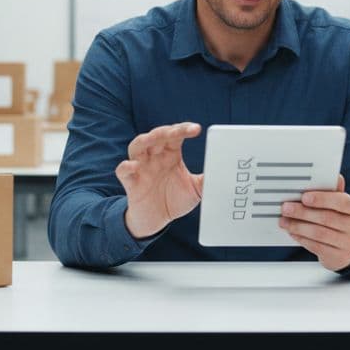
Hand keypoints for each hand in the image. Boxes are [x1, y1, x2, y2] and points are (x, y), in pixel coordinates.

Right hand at [116, 122, 203, 238]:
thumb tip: (225, 172)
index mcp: (170, 155)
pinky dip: (126, 166)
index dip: (183, 129)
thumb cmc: (174, 200)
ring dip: (145, 140)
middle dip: (166, 131)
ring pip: (137, 146)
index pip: (175, 135)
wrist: (156, 221)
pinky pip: (123, 170)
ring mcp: (141, 168)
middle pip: (156, 136)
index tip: (196, 129)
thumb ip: (208, 179)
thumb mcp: (196, 190)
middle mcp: (154, 157)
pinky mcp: (130, 182)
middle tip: (178, 131)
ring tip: (154, 137)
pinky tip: (133, 166)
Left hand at [279, 175, 349, 271]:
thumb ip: (333, 192)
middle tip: (286, 208)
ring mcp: (349, 244)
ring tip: (284, 221)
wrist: (348, 249)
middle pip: (327, 218)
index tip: (304, 197)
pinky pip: (316, 246)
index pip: (342, 201)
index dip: (322, 199)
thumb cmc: (340, 222)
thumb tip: (333, 176)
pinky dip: (301, 238)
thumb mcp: (340, 207)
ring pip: (319, 233)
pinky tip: (293, 232)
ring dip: (298, 226)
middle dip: (303, 212)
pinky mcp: (338, 257)